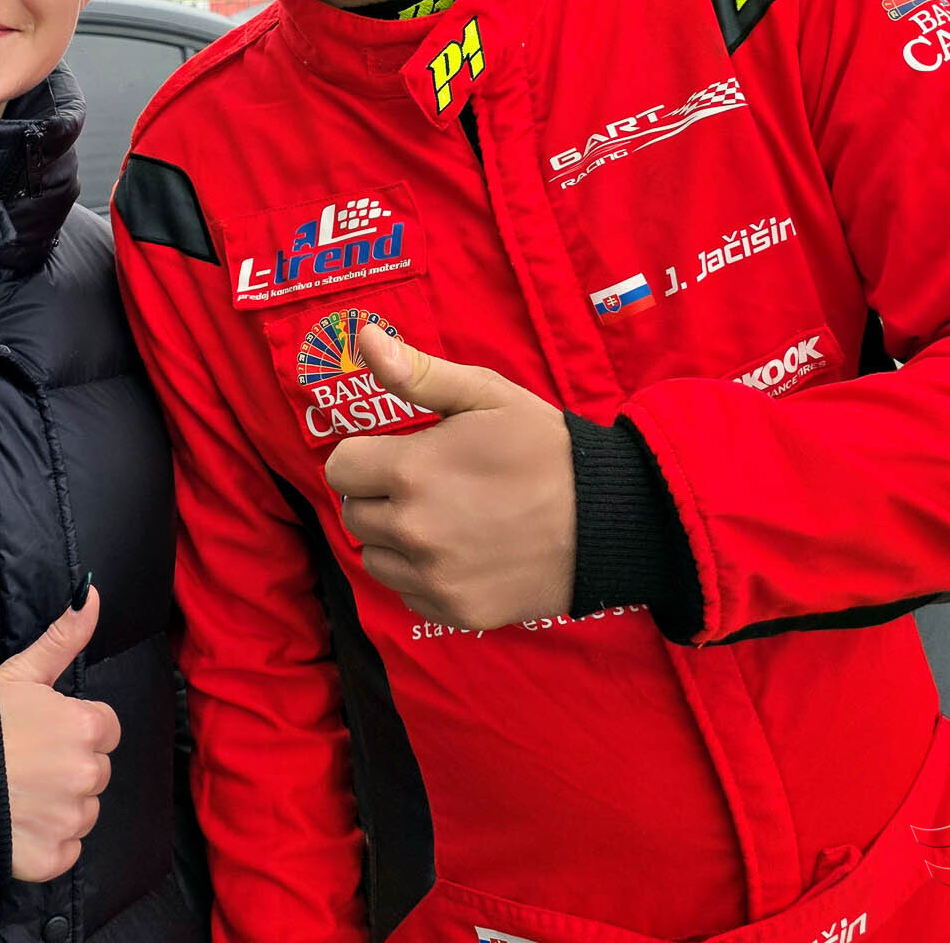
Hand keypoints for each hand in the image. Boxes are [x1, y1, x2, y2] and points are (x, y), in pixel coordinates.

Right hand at [0, 587, 121, 881]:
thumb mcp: (21, 672)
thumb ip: (64, 636)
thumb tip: (93, 593)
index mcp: (84, 727)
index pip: (105, 729)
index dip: (75, 728)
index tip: (45, 731)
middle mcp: (86, 774)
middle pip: (95, 771)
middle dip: (69, 767)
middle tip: (26, 762)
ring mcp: (69, 819)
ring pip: (83, 812)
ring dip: (60, 806)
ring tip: (18, 793)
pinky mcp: (51, 857)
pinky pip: (67, 850)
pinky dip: (47, 843)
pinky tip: (17, 824)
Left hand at [323, 328, 575, 631]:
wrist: (609, 518)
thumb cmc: (545, 447)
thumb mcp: (485, 395)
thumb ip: (416, 373)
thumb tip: (363, 338)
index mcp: (414, 472)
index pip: (340, 469)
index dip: (365, 456)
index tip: (397, 453)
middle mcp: (415, 531)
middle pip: (354, 515)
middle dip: (378, 495)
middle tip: (424, 483)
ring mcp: (436, 578)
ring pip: (375, 558)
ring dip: (394, 539)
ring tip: (442, 517)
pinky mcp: (458, 611)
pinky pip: (409, 594)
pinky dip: (423, 576)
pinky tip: (461, 551)